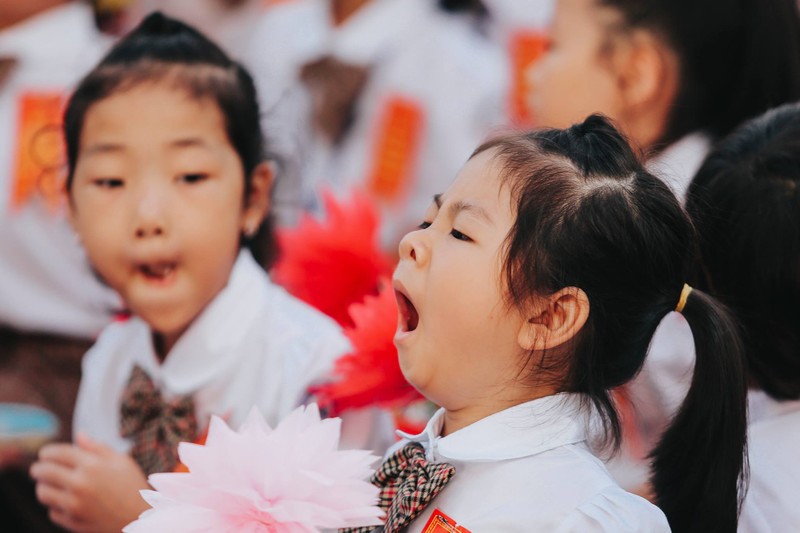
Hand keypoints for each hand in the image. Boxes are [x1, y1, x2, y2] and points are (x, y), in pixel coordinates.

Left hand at [30, 433, 150, 531]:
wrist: (141, 518)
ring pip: (43, 493)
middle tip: (39, 469)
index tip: (45, 454)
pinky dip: (55, 506)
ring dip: (43, 487)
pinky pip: (52, 511)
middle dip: (38, 468)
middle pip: (44, 472)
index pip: (57, 453)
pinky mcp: (72, 521)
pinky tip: (65, 502)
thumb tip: (79, 435)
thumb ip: (98, 447)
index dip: (47, 452)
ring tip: (49, 485)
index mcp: (92, 465)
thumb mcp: (122, 461)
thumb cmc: (133, 486)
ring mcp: (74, 504)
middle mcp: (80, 484)